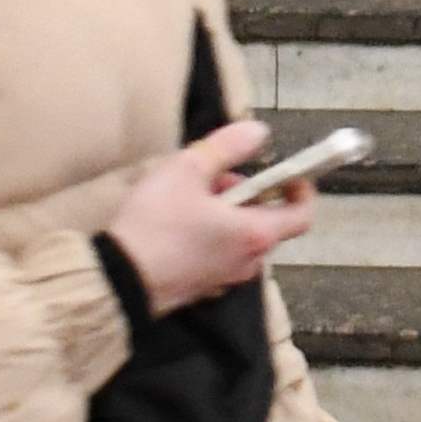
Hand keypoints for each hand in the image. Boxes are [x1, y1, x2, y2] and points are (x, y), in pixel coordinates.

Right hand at [110, 118, 306, 312]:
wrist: (118, 280)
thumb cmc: (157, 223)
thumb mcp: (188, 170)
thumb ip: (227, 148)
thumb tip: (259, 132)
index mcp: (255, 234)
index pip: (302, 215)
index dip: (301, 190)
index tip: (288, 173)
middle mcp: (248, 261)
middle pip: (266, 221)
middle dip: (247, 194)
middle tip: (214, 178)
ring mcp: (225, 279)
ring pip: (241, 238)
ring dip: (226, 214)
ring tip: (189, 198)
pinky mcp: (202, 288)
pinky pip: (219, 255)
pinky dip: (211, 235)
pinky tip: (177, 224)